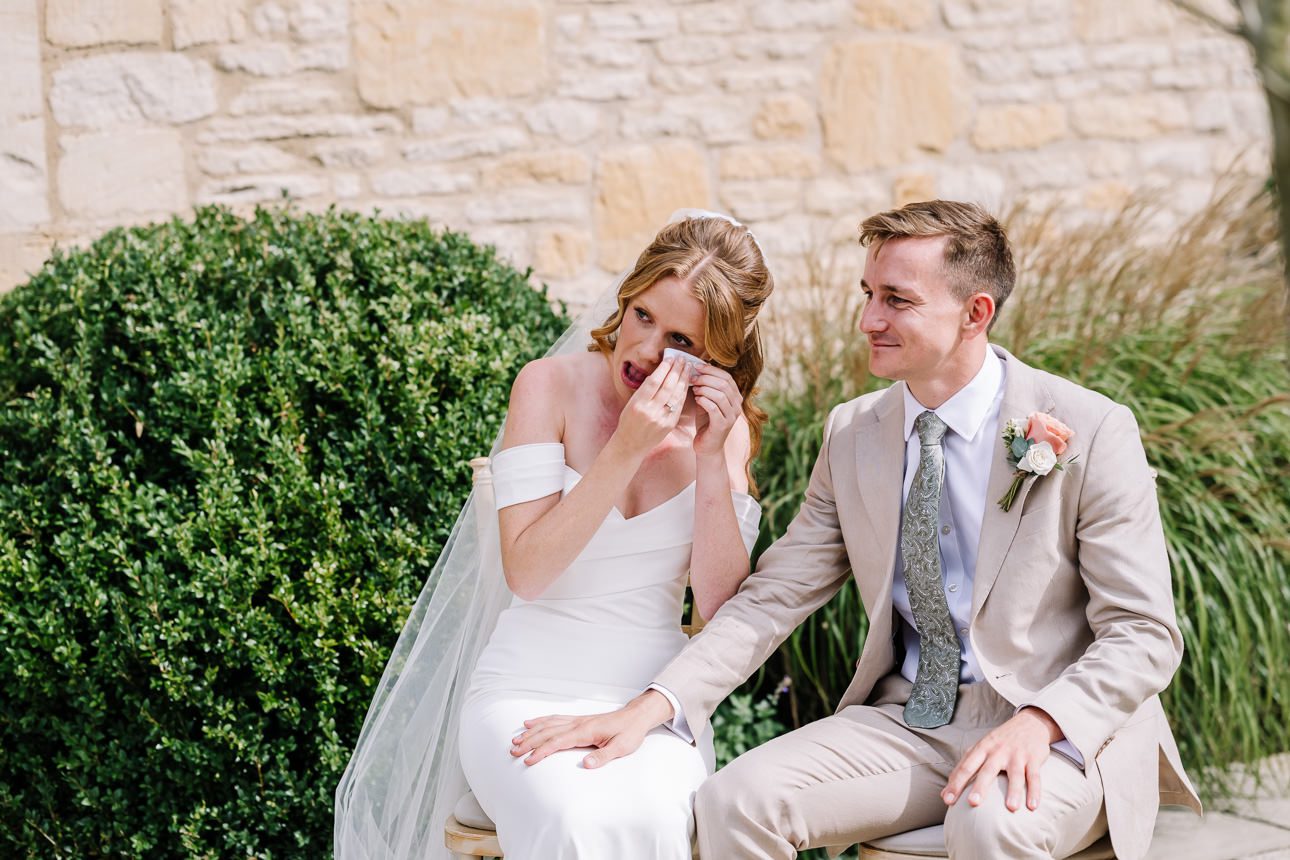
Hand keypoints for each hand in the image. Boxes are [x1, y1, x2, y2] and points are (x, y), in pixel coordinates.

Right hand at [510, 690, 673, 767]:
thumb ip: (603, 757)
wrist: (636, 716)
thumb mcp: (621, 748)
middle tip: (512, 751)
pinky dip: (541, 721)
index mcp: (585, 731)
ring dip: (531, 732)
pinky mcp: (578, 720)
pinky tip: (530, 723)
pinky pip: (555, 719)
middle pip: (548, 732)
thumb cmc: (629, 733)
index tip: (528, 760)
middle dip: (529, 741)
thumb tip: (586, 764)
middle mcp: (578, 724)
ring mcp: (577, 720)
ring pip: (548, 724)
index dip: (541, 751)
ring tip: (515, 739)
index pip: (558, 741)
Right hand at [610, 357, 690, 460]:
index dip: (664, 368)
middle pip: (668, 386)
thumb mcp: (631, 403)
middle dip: (676, 370)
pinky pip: (679, 405)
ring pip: (676, 395)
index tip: (670, 358)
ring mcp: (662, 419)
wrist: (630, 445)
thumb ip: (645, 390)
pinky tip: (686, 382)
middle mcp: (650, 411)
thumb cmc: (629, 421)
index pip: (654, 382)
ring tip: (687, 367)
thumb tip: (660, 372)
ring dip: (683, 379)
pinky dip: (683, 392)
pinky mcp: (670, 425)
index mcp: (638, 404)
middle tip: (681, 359)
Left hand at [690, 365, 742, 456]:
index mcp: (735, 397)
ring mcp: (732, 416)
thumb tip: (696, 369)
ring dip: (704, 389)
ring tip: (693, 389)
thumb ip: (705, 388)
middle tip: (692, 377)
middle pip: (724, 384)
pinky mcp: (723, 425)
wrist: (707, 446)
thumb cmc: (706, 422)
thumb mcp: (706, 401)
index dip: (711, 370)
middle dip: (706, 378)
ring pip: (720, 395)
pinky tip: (696, 399)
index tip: (696, 366)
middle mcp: (737, 406)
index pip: (727, 377)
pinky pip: (714, 408)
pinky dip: (703, 400)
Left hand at [941, 708, 1061, 812]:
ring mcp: (1016, 755)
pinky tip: (1033, 806)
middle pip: (987, 770)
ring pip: (1015, 775)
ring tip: (1010, 808)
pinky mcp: (1033, 759)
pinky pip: (1034, 776)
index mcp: (982, 748)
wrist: (1029, 723)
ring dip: (1014, 791)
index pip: (966, 767)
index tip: (948, 800)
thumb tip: (945, 793)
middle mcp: (998, 751)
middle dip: (980, 786)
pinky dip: (1035, 791)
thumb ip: (964, 768)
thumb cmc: (999, 741)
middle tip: (973, 802)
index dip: (956, 783)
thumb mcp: (980, 748)